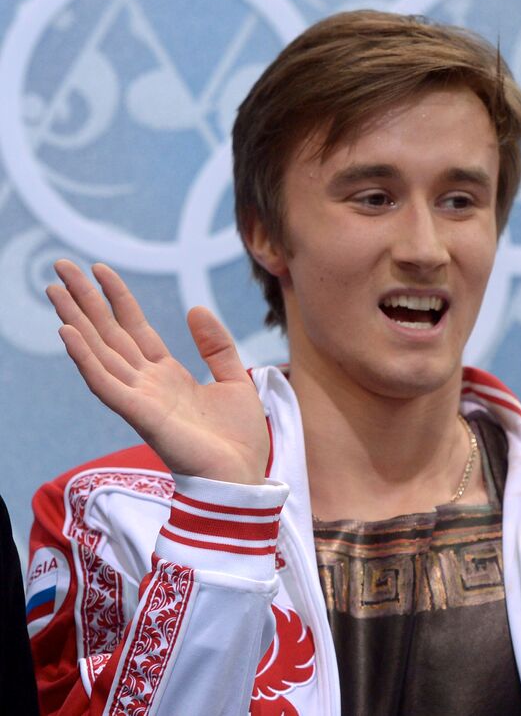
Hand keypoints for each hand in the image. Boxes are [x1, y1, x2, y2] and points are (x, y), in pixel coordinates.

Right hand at [47, 260, 268, 484]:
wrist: (241, 477)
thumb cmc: (237, 439)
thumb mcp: (236, 381)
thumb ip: (217, 346)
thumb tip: (196, 309)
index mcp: (168, 375)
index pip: (135, 329)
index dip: (118, 299)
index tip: (99, 269)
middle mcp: (147, 384)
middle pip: (109, 334)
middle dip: (86, 301)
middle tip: (60, 267)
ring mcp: (140, 398)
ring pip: (99, 352)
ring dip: (76, 320)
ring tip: (55, 290)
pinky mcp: (139, 415)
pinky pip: (105, 383)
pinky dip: (85, 358)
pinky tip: (68, 333)